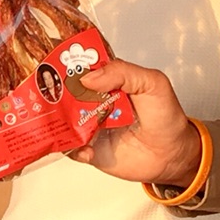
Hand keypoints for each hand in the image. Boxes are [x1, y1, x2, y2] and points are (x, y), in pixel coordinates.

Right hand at [64, 58, 200, 185]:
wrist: (172, 155)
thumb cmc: (166, 117)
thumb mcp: (152, 84)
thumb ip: (124, 73)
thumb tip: (89, 77)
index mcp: (107, 82)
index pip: (81, 68)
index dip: (66, 64)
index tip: (54, 64)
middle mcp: (93, 102)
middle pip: (64, 94)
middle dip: (51, 93)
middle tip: (47, 95)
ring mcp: (89, 126)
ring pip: (61, 121)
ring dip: (57, 122)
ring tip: (64, 124)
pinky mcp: (88, 149)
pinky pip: (70, 148)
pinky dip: (74, 149)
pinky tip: (88, 149)